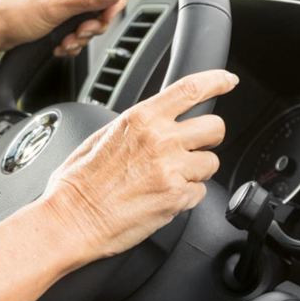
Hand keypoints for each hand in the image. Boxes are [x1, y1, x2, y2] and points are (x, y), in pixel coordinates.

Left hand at [0, 0, 126, 57]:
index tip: (102, 19)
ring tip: (65, 41)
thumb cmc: (17, 13)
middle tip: (79, 32)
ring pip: (88, 20)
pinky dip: (70, 40)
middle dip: (90, 26)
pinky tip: (59, 44)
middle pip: (100, 5)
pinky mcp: (57, 14)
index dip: (109, 3)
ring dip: (79, 37)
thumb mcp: (57, 6)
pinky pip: (76, 29)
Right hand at [41, 70, 234, 261]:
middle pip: (215, 126)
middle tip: (192, 147)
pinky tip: (161, 198)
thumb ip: (138, 126)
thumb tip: (157, 122)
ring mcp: (172, 169)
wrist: (72, 219)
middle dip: (208, 138)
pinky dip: (186, 196)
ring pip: (211, 163)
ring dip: (196, 171)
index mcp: (140, 118)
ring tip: (167, 179)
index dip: (217, 81)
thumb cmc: (79, 182)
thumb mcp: (103, 136)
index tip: (228, 81)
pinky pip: (200, 193)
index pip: (191, 89)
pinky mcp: (177, 198)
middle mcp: (160, 139)